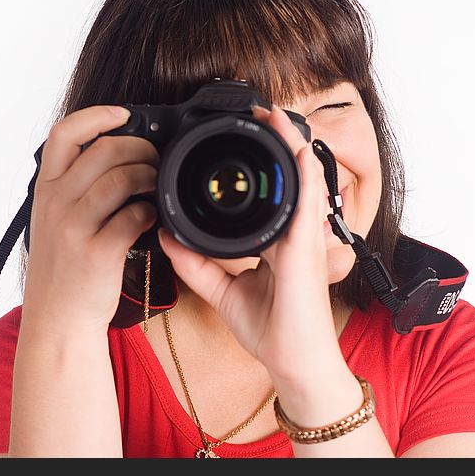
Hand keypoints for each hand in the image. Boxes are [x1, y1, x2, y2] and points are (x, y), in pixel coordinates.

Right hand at [22, 105, 159, 335]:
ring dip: (149, 176)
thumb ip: (75, 188)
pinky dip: (149, 213)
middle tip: (154, 159)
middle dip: (140, 147)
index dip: (96, 116)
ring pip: (122, 178)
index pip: (64, 134)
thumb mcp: (54, 220)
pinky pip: (133, 216)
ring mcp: (74, 227)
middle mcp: (55, 203)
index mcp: (45, 190)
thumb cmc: (64, 268)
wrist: (57, 319)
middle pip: (104, 150)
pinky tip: (151, 219)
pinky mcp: (97, 252)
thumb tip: (118, 156)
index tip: (123, 114)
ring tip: (156, 187)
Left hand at [157, 104, 342, 382]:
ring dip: (290, 146)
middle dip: (277, 141)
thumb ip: (195, 263)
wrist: (293, 364)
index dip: (261, 160)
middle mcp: (294, 233)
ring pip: (303, 181)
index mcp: (276, 239)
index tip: (240, 136)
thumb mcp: (222, 290)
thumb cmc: (271, 330)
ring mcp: (304, 239)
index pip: (269, 191)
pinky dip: (305, 175)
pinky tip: (298, 151)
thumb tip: (166, 236)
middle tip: (260, 111)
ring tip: (275, 116)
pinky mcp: (307, 250)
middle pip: (289, 176)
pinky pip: (308, 205)